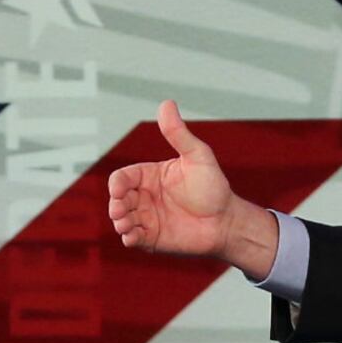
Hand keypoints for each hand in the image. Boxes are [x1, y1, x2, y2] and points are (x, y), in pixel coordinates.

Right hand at [106, 102, 280, 275]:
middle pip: (117, 199)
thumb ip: (178, 133)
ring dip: (119, 222)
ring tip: (125, 224)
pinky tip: (132, 237)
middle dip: (115, 205)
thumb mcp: (197, 155)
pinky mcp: (152, 238)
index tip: (119, 190)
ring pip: (121, 220)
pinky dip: (128, 238)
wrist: (226, 221)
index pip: (123, 178)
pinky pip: (132, 239)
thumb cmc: (213, 187)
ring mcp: (147, 218)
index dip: (117, 184)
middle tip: (121, 210)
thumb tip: (166, 104)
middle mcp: (145, 197)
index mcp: (150, 177)